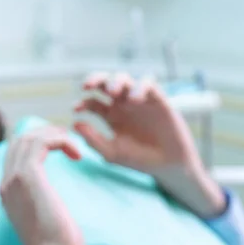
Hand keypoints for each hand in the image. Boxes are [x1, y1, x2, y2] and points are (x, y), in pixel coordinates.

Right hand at [0, 126, 84, 244]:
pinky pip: (41, 143)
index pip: (14, 153)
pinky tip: (77, 154)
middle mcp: (6, 181)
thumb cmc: (55, 244)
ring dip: (53, 135)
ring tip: (72, 143)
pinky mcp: (28, 175)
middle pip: (19, 140)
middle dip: (43, 133)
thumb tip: (49, 191)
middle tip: (66, 138)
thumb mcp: (41, 216)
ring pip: (28, 137)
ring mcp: (14, 177)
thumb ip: (38, 198)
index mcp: (7, 191)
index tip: (58, 145)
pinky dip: (60, 141)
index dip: (35, 142)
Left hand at [73, 72, 225, 218]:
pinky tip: (134, 99)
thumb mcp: (112, 153)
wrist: (168, 166)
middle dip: (95, 79)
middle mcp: (122, 105)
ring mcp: (139, 100)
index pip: (91, 101)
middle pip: (105, 83)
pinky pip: (148, 84)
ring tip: (112, 92)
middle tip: (87, 86)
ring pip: (124, 79)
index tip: (77, 109)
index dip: (82, 102)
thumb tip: (75, 123)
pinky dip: (139, 86)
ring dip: (116, 81)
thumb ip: (93, 140)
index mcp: (109, 115)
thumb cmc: (139, 160)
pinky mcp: (158, 99)